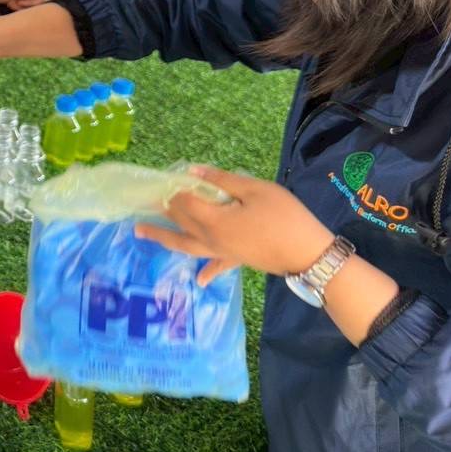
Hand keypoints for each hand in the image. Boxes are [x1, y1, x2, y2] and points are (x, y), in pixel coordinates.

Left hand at [134, 166, 335, 286]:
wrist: (309, 254)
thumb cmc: (285, 216)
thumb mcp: (255, 190)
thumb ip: (222, 180)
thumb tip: (193, 172)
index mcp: (212, 219)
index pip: (184, 200)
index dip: (175, 186)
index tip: (167, 174)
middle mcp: (210, 238)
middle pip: (180, 221)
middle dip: (161, 208)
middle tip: (142, 198)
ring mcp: (222, 252)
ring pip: (185, 244)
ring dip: (163, 237)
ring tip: (141, 232)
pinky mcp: (236, 260)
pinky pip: (216, 266)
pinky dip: (207, 272)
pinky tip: (199, 280)